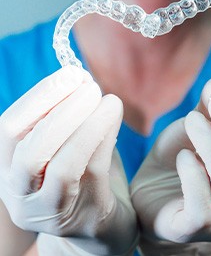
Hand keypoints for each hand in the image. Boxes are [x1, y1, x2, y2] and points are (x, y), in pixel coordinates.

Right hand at [0, 66, 137, 254]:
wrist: (97, 223)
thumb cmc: (80, 175)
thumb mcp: (64, 144)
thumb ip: (67, 118)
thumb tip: (82, 80)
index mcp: (9, 169)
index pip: (9, 131)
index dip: (39, 98)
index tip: (71, 74)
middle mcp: (21, 193)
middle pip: (30, 151)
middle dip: (61, 110)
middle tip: (90, 85)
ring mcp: (50, 210)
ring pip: (62, 165)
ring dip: (86, 124)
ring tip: (108, 99)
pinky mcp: (82, 216)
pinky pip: (92, 172)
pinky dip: (104, 138)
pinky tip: (114, 116)